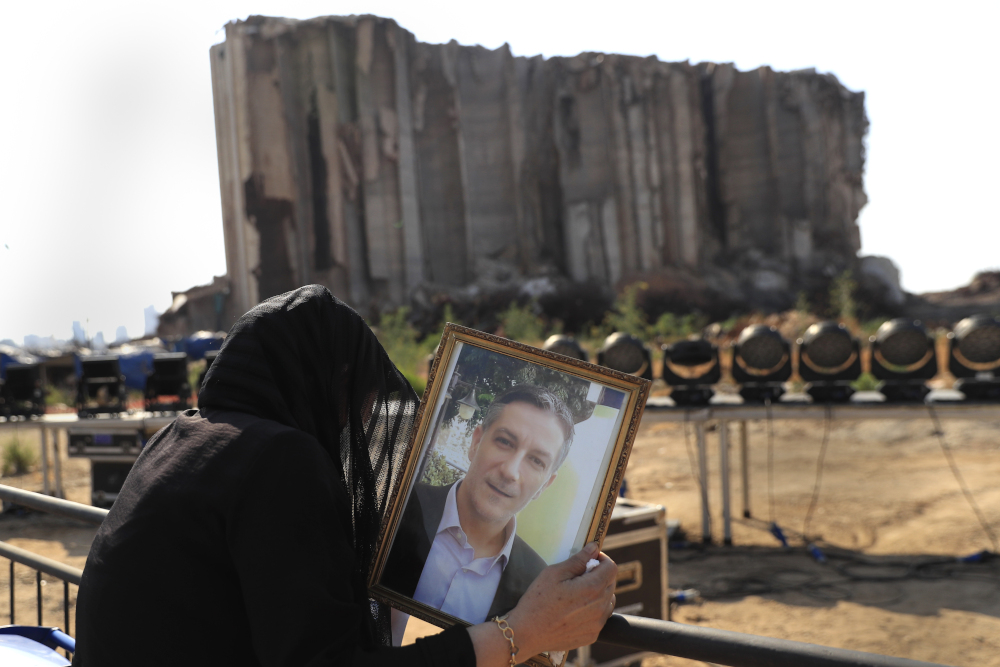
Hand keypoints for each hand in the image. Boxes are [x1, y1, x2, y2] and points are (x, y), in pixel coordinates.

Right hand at [505, 542, 616, 656]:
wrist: (527, 634)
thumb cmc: (537, 601)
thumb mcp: (554, 573)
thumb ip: (578, 560)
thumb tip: (594, 548)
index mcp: (592, 588)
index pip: (611, 568)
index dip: (601, 559)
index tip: (589, 560)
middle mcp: (600, 608)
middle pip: (611, 583)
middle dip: (598, 575)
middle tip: (577, 577)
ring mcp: (597, 624)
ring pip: (608, 601)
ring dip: (598, 593)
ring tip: (576, 594)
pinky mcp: (592, 635)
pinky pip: (600, 617)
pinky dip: (592, 610)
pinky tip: (574, 610)